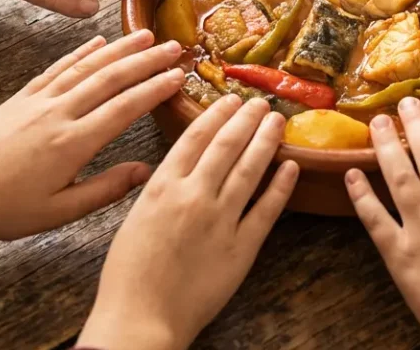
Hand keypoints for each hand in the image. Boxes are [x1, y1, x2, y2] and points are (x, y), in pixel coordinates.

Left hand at [0, 31, 184, 261]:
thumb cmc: (4, 209)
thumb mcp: (59, 211)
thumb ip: (106, 189)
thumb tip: (146, 171)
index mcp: (72, 144)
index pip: (124, 108)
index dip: (154, 88)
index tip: (179, 76)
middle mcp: (58, 114)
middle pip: (110, 78)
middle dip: (146, 60)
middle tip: (174, 46)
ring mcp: (38, 102)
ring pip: (86, 66)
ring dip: (119, 48)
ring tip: (145, 35)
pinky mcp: (21, 98)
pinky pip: (57, 68)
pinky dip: (80, 52)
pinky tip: (98, 41)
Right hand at [78, 96, 298, 349]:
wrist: (141, 318)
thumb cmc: (127, 274)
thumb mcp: (135, 218)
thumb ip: (160, 191)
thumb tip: (179, 170)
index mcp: (162, 186)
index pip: (195, 137)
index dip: (216, 115)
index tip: (230, 101)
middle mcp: (193, 195)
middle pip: (226, 146)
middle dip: (247, 119)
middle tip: (262, 103)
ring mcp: (220, 220)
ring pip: (249, 169)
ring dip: (266, 141)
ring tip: (277, 122)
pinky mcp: (241, 247)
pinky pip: (266, 210)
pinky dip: (281, 186)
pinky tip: (291, 167)